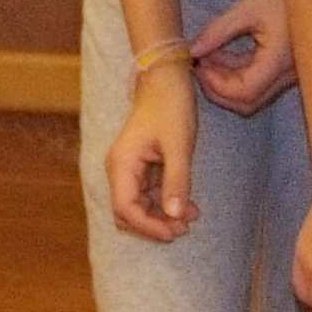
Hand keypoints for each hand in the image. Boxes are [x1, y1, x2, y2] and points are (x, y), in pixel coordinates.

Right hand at [105, 69, 197, 240]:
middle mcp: (120, 169)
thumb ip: (177, 181)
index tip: (175, 232)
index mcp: (121, 164)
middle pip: (127, 213)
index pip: (125, 209)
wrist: (166, 79)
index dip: (148, 227)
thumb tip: (176, 217)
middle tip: (184, 229)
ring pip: (138, 207)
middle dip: (154, 225)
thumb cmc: (171, 106)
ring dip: (162, 216)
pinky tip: (188, 206)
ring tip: (191, 217)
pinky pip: (148, 195)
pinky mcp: (141, 167)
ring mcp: (129, 169)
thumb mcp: (179, 145)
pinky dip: (166, 204)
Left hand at [191, 0, 295, 113]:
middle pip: (249, 102)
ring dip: (228, 81)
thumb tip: (193, 50)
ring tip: (208, 55)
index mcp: (279, 61)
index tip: (197, 65)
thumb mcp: (249, 6)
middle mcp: (289, 73)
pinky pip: (262, 79)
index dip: (215, 84)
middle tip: (199, 67)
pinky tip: (224, 53)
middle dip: (219, 89)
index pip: (244, 92)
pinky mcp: (290, 65)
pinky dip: (240, 72)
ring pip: (255, 93)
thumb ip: (218, 31)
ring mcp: (292, 72)